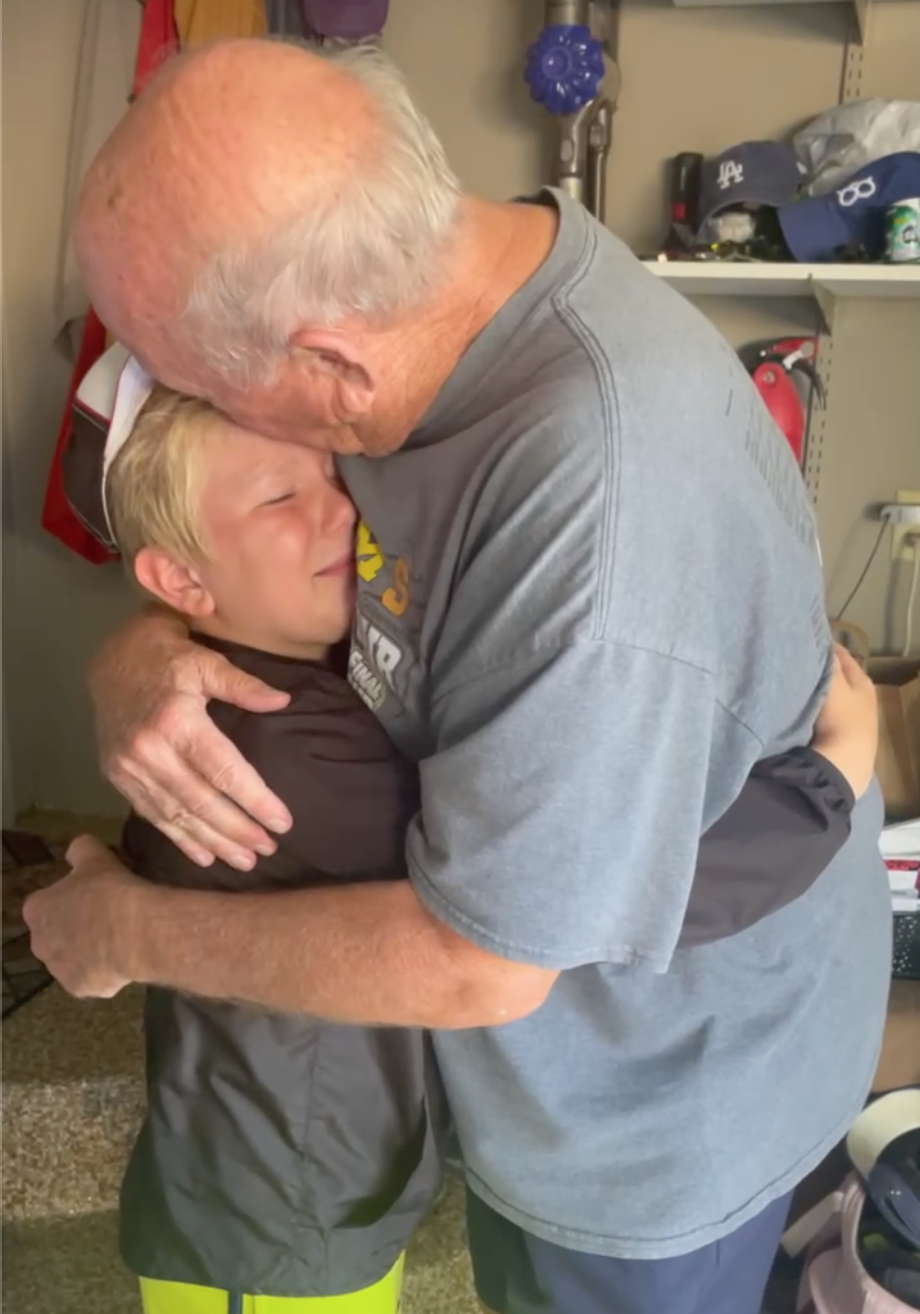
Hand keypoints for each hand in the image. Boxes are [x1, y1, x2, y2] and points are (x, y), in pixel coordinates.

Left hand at [23, 836, 138, 998]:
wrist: (133, 931)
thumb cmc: (109, 890)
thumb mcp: (95, 856)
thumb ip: (80, 850)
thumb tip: (76, 849)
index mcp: (37, 910)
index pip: (44, 903)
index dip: (68, 898)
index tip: (89, 895)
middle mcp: (40, 944)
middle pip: (54, 935)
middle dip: (73, 928)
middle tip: (103, 917)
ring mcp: (59, 971)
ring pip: (72, 959)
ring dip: (87, 951)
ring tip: (117, 938)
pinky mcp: (82, 989)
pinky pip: (91, 978)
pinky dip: (103, 970)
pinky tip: (123, 957)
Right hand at [92, 607, 291, 865]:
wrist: (110, 660)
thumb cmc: (167, 657)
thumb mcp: (206, 660)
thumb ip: (243, 685)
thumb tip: (282, 701)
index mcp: (176, 721)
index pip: (223, 771)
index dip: (255, 800)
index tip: (282, 821)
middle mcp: (149, 751)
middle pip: (201, 802)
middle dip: (238, 831)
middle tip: (268, 850)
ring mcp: (129, 768)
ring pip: (177, 815)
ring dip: (213, 842)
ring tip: (245, 861)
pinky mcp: (117, 777)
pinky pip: (152, 814)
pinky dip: (179, 838)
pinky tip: (204, 856)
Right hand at [811, 645, 877, 799]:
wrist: (842, 765)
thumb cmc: (839, 718)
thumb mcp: (833, 684)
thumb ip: (828, 663)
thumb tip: (820, 642)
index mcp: (863, 681)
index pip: (842, 655)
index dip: (825, 647)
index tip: (804, 641)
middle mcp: (863, 698)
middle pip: (838, 676)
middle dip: (820, 670)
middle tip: (796, 662)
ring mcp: (854, 719)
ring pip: (832, 696)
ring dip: (817, 691)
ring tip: (795, 684)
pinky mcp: (843, 737)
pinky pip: (826, 713)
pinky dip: (815, 708)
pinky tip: (801, 708)